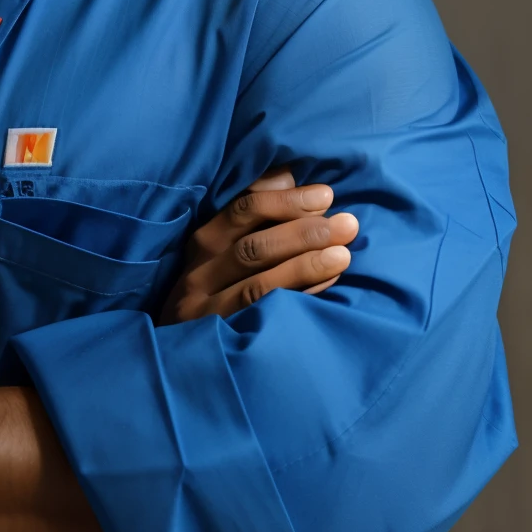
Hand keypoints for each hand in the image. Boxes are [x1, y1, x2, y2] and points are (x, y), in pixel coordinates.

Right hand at [160, 170, 357, 322]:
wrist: (185, 356)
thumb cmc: (214, 287)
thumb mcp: (223, 248)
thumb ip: (252, 211)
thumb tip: (289, 174)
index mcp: (202, 244)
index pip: (243, 210)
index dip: (287, 201)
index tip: (325, 196)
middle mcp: (199, 276)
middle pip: (253, 248)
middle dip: (304, 233)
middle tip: (346, 225)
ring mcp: (208, 312)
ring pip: (260, 284)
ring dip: (306, 265)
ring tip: (343, 254)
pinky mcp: (224, 339)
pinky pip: (266, 315)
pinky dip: (301, 296)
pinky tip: (328, 283)